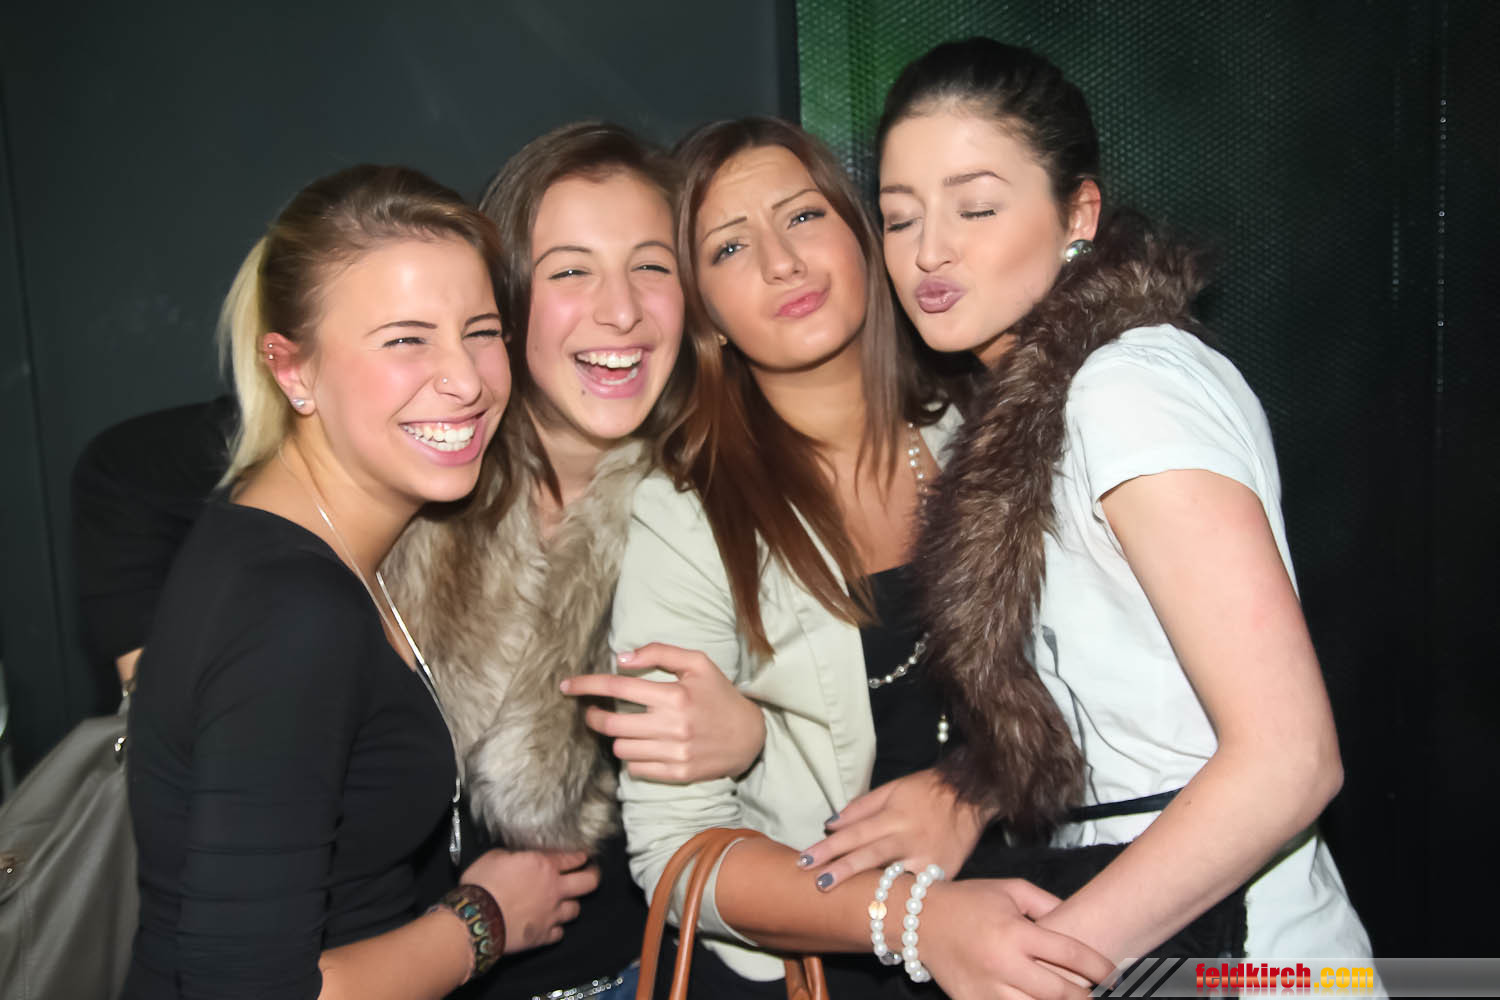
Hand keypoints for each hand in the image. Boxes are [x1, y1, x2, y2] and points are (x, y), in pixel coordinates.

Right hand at [459, 848, 598, 952]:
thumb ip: (515, 856)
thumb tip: (518, 857)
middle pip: (589, 882)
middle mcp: (554, 889)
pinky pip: (559, 933)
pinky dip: (556, 929)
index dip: (581, 856)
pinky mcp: (543, 935)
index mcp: (544, 866)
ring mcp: (551, 914)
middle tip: (591, 874)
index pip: (573, 858)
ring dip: (571, 905)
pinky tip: (550, 925)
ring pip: (576, 910)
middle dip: (593, 876)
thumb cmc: (482, 885)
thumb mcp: (496, 856)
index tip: (583, 857)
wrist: (474, 919)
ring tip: (567, 902)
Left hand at [562, 642, 765, 782]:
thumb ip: (659, 653)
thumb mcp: (697, 663)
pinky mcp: (677, 774)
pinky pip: (636, 769)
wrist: (749, 736)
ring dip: (618, 737)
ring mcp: (674, 754)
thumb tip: (622, 658)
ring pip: (621, 749)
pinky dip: (633, 758)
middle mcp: (672, 725)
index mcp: (674, 695)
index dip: (587, 685)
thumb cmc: (719, 695)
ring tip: (628, 729)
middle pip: (612, 724)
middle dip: (594, 717)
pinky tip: (644, 747)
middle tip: (593, 712)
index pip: (618, 687)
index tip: (566, 685)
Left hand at [798, 767, 989, 890]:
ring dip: (868, 890)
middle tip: (816, 883)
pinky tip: (880, 911)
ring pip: (893, 877)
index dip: (828, 848)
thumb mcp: (892, 789)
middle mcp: (909, 838)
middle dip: (842, 870)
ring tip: (844, 903)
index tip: (803, 861)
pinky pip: (917, 889)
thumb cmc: (926, 791)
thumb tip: (829, 824)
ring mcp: (928, 859)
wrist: (973, 796)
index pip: (854, 834)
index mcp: (894, 816)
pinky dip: (899, 898)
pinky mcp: (943, 874)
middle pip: (870, 856)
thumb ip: (860, 808)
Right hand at [918, 879, 1114, 999]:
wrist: (919, 919)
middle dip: (1085, 997)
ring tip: (1069, 998)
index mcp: (1015, 932)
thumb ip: (1047, 904)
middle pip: (1058, 992)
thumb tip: (1077, 924)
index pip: (1069, 954)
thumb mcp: (1011, 890)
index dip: (1098, 967)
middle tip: (1098, 995)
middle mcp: (1002, 963)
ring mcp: (985, 988)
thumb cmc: (969, 900)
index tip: (1113, 975)